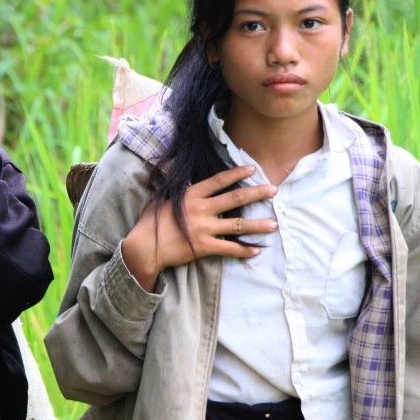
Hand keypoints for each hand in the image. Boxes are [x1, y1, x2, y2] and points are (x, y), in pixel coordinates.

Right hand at [121, 165, 276, 290]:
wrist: (145, 247)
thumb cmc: (151, 222)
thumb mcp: (164, 200)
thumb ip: (180, 193)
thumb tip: (189, 183)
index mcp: (191, 195)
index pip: (219, 181)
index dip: (236, 173)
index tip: (252, 169)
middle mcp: (200, 209)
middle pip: (235, 198)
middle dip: (256, 193)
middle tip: (273, 190)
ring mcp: (204, 228)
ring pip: (237, 224)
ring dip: (257, 225)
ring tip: (273, 224)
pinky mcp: (204, 247)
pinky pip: (229, 248)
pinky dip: (244, 250)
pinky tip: (256, 250)